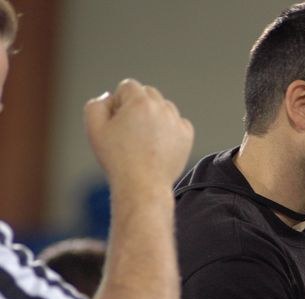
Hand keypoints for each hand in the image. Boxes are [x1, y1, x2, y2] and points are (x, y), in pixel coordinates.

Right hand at [84, 78, 193, 192]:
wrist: (142, 185)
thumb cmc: (116, 158)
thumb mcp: (95, 128)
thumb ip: (97, 105)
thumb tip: (110, 97)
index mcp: (140, 102)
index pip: (128, 86)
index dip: (119, 102)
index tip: (117, 122)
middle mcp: (162, 108)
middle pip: (148, 93)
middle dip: (137, 106)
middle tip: (130, 131)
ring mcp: (177, 122)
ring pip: (164, 107)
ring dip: (154, 116)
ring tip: (144, 140)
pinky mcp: (187, 136)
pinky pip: (177, 122)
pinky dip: (168, 129)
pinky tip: (157, 145)